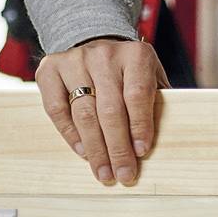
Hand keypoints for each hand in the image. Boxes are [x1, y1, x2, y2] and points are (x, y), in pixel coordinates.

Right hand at [35, 35, 167, 185]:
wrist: (96, 42)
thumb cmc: (128, 70)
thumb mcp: (150, 76)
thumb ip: (157, 101)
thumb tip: (167, 139)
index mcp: (135, 54)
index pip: (137, 94)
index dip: (140, 125)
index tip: (142, 151)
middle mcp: (104, 54)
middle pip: (110, 109)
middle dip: (118, 148)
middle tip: (124, 174)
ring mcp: (75, 60)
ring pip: (84, 113)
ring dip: (95, 149)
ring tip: (104, 172)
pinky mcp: (51, 70)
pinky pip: (57, 110)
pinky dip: (70, 134)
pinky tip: (83, 152)